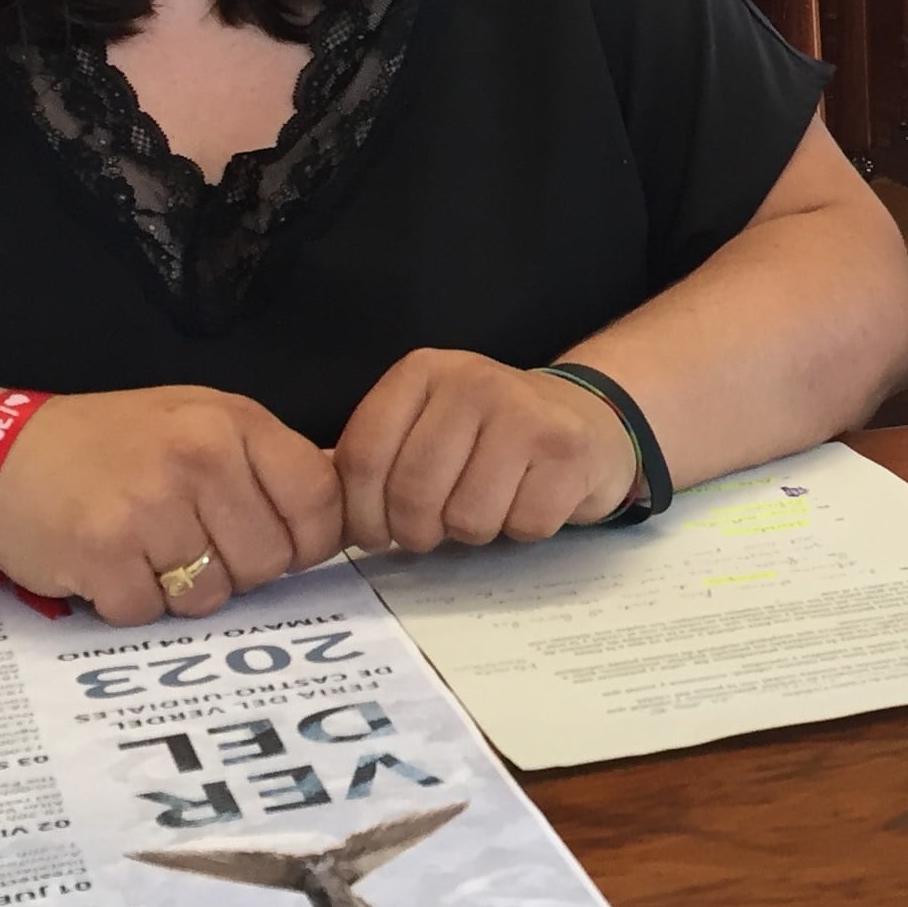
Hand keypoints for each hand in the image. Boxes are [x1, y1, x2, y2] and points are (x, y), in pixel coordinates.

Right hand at [0, 387, 344, 626]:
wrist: (2, 454)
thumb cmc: (114, 443)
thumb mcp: (200, 421)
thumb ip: (266, 462)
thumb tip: (346, 511)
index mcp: (234, 422)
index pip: (319, 502)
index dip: (308, 541)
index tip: (281, 546)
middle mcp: (198, 458)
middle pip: (269, 562)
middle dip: (237, 568)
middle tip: (191, 542)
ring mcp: (149, 507)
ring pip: (212, 597)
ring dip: (181, 590)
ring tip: (146, 548)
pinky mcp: (101, 554)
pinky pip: (149, 614)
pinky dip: (129, 602)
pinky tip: (109, 563)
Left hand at [335, 348, 640, 553]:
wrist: (588, 418)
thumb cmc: (491, 436)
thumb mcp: (426, 425)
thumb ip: (377, 458)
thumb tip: (319, 512)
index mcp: (422, 372)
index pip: (363, 458)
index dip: (361, 514)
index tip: (376, 534)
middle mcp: (472, 381)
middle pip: (413, 494)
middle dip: (417, 532)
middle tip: (434, 531)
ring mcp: (524, 412)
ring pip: (467, 518)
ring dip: (474, 532)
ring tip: (488, 506)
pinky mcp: (567, 451)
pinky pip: (522, 525)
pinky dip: (523, 529)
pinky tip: (530, 500)